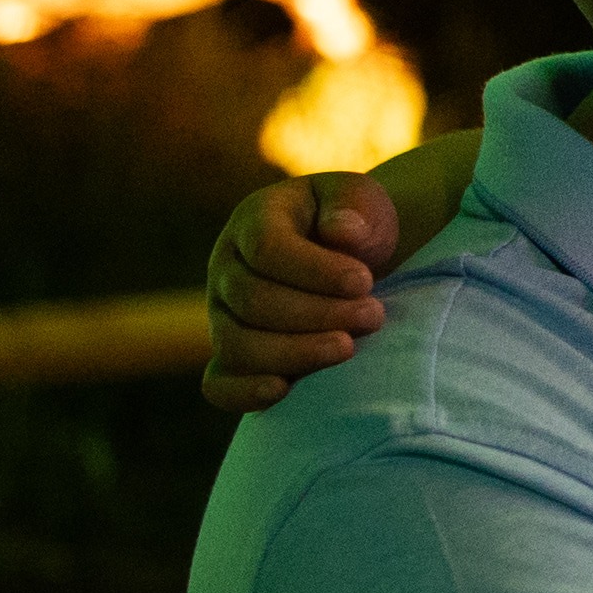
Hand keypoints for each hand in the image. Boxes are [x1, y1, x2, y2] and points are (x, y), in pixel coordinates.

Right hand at [201, 172, 401, 409]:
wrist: (351, 256)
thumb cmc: (355, 224)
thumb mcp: (360, 199)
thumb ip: (352, 206)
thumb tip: (342, 232)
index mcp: (254, 221)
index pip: (267, 249)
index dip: (315, 271)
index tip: (364, 282)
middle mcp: (227, 268)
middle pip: (253, 301)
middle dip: (318, 314)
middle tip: (373, 316)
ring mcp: (223, 315)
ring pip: (236, 344)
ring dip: (295, 352)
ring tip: (348, 348)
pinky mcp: (232, 355)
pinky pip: (218, 384)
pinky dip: (243, 392)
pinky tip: (282, 391)